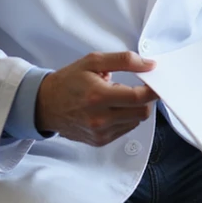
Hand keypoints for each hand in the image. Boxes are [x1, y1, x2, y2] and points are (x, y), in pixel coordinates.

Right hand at [35, 51, 158, 146]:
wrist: (45, 105)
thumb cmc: (69, 81)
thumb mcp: (94, 61)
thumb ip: (124, 60)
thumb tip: (150, 65)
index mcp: (98, 96)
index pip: (138, 97)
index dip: (153, 90)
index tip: (156, 83)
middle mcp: (99, 118)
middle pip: (142, 112)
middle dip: (145, 100)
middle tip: (137, 88)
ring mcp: (100, 133)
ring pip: (135, 122)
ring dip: (134, 109)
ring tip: (117, 98)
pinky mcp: (99, 141)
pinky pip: (125, 129)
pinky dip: (124, 118)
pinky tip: (111, 109)